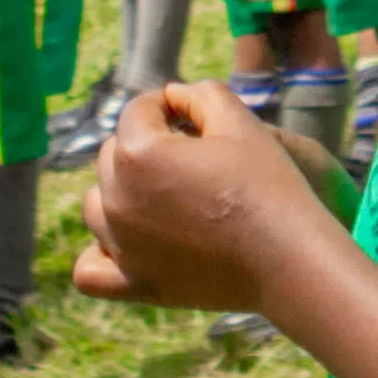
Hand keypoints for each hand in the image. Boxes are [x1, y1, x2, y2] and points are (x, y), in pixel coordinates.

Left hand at [75, 81, 323, 311]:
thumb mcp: (240, 121)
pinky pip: (89, 270)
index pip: (137, 112)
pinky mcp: (133, 284)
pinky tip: (129, 243)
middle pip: (114, 155)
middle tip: (193, 156)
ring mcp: (121, 245)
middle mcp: (117, 198)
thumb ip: (201, 93)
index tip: (196, 118)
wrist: (288, 257)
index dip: (168, 107)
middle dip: (147, 145)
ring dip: (121, 191)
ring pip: (97, 204)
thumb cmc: (267, 184)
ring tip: (163, 194)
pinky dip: (101, 254)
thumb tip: (173, 95)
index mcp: (138, 153)